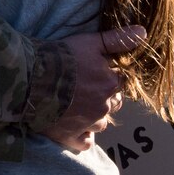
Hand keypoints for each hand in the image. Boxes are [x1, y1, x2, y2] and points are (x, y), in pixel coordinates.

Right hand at [41, 25, 144, 150]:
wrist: (30, 76)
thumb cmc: (61, 57)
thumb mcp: (90, 42)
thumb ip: (118, 39)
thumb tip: (143, 32)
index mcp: (110, 83)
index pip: (120, 82)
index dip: (108, 76)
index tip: (94, 72)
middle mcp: (103, 106)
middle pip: (112, 103)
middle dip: (103, 96)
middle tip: (84, 87)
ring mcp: (88, 123)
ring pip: (100, 122)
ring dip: (93, 115)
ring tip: (76, 104)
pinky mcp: (72, 136)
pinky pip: (86, 142)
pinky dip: (83, 135)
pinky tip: (75, 126)